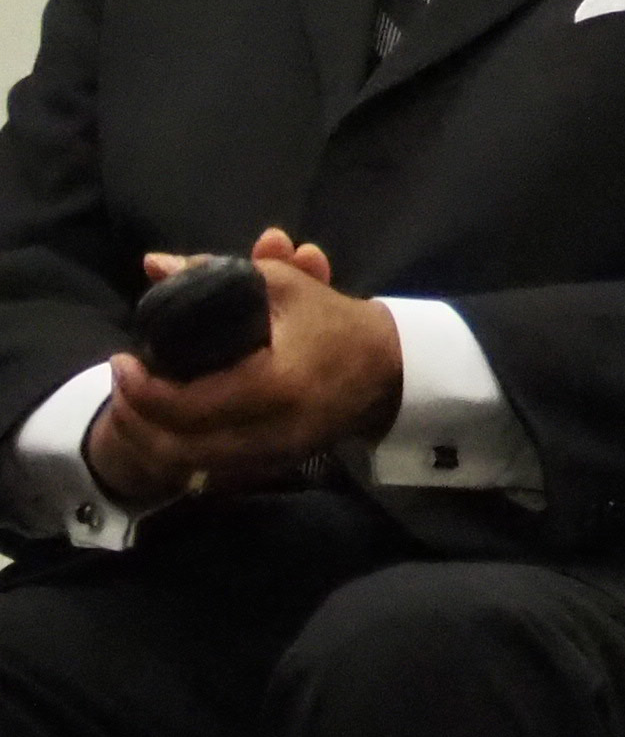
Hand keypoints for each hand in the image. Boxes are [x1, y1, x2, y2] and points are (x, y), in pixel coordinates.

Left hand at [83, 230, 402, 511]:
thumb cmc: (335, 323)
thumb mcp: (281, 287)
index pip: (187, 405)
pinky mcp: (275, 466)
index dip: (143, 388)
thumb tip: (154, 264)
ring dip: (153, 440)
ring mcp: (274, 455)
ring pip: (190, 466)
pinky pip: (212, 472)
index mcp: (274, 386)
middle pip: (178, 446)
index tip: (126, 360)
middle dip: (137, 419)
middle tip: (122, 386)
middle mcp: (272, 431)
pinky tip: (169, 428)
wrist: (390, 370)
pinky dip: (183, 453)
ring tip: (136, 407)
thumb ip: (214, 274)